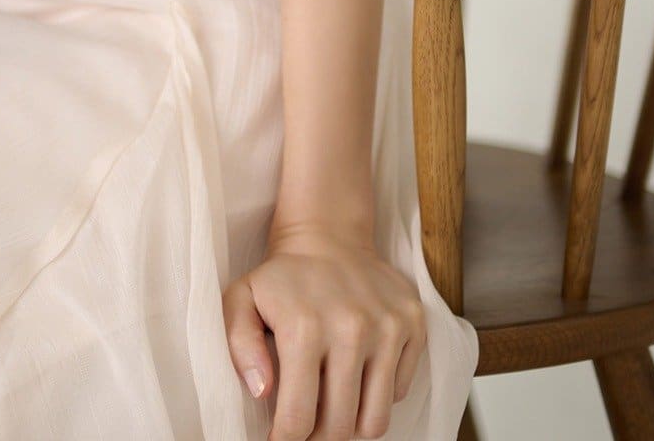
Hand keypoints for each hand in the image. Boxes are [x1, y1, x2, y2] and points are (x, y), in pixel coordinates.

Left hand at [222, 220, 427, 438]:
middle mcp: (351, 330)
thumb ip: (239, 345)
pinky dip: (377, 396)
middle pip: (340, 428)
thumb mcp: (241, 299)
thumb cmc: (281, 278)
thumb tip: (263, 392)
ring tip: (331, 411)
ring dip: (351, 426)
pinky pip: (399, 392)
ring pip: (376, 421)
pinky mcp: (414, 326)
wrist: (327, 234)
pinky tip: (356, 374)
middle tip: (306, 431)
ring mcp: (388, 329)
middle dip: (318, 440)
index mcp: (304, 328)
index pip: (298, 419)